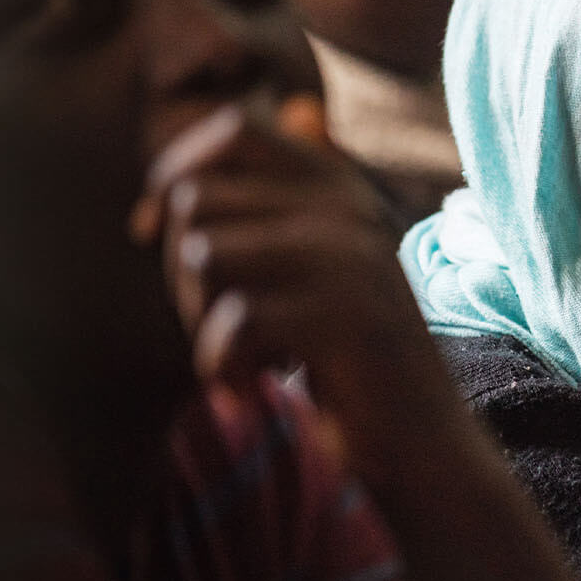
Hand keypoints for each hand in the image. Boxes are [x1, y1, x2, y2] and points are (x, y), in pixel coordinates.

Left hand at [128, 103, 443, 447]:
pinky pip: (233, 318)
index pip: (236, 131)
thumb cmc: (354, 369)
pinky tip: (254, 394)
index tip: (158, 237)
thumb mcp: (322, 277)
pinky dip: (224, 369)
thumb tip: (239, 149)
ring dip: (201, 323)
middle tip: (224, 332)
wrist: (423, 449)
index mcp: (343, 191)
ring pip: (204, 252)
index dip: (177, 176)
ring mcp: (351, 258)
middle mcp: (351, 210)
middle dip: (182, 275)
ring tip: (245, 361)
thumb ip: (282, 213)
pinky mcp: (344, 315)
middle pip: (198, 200)